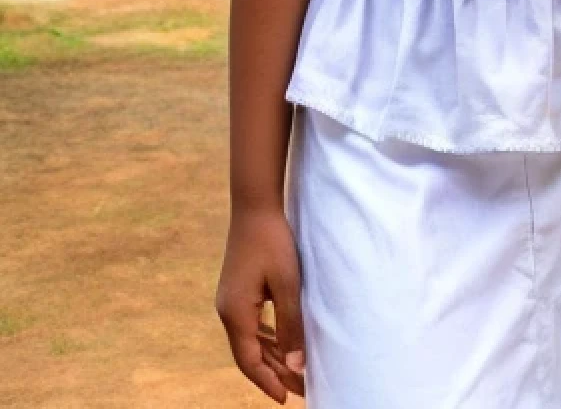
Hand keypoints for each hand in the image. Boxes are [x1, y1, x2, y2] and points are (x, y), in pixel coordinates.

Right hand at [216, 207, 306, 402]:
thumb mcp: (287, 284)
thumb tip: (295, 365)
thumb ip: (290, 324)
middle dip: (274, 373)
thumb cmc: (273, 241)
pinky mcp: (237, 290)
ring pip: (250, 340)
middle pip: (250, 354)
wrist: (254, 206)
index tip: (286, 398)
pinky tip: (281, 345)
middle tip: (300, 389)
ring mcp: (230, 300)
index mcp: (235, 313)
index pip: (249, 361)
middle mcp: (227, 311)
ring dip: (271, 357)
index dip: (268, 382)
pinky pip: (251, 324)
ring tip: (294, 372)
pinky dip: (267, 339)